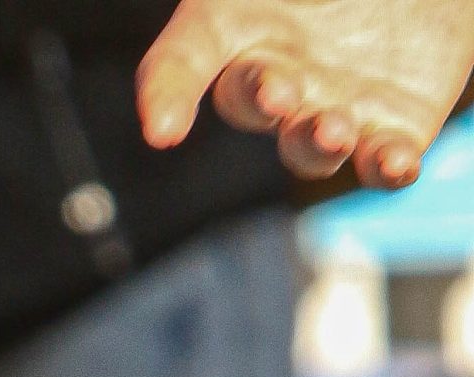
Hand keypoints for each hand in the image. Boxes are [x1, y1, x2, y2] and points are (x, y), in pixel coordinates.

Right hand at [139, 0, 473, 185]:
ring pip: (310, 146)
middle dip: (260, 101)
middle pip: (250, 102)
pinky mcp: (395, 127)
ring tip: (332, 131)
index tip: (162, 132)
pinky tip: (395, 164)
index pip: (185, 59)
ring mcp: (334, 108)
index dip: (165, 94)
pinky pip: (384, 161)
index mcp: (239, 25)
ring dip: (317, 146)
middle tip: (278, 93)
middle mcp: (278, 77)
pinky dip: (389, 169)